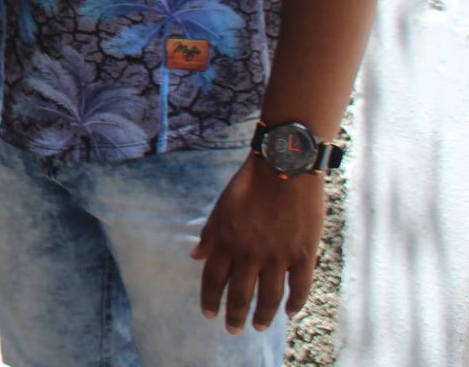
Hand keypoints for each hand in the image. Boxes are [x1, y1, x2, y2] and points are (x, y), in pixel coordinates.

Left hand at [194, 157, 325, 332]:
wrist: (284, 168)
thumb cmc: (250, 184)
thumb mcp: (221, 206)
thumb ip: (210, 234)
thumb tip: (195, 256)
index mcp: (226, 241)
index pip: (213, 280)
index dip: (210, 299)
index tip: (208, 313)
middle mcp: (250, 254)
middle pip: (239, 294)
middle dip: (234, 316)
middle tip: (233, 330)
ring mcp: (278, 256)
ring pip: (269, 297)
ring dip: (262, 316)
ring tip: (258, 326)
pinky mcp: (303, 254)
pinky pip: (299, 287)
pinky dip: (295, 303)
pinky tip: (289, 313)